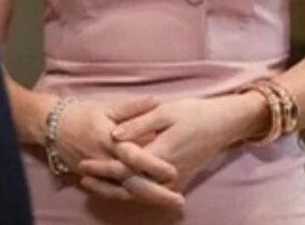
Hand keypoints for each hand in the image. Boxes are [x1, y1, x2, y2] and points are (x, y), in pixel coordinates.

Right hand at [53, 98, 184, 206]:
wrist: (53, 126)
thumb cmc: (82, 114)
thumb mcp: (107, 107)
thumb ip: (133, 108)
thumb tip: (157, 101)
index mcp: (109, 141)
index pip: (134, 157)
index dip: (153, 165)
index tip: (173, 172)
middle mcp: (105, 160)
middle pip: (132, 182)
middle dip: (156, 193)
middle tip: (179, 200)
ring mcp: (98, 173)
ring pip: (124, 191)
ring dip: (147, 198)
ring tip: (168, 201)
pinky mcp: (93, 178)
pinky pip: (113, 192)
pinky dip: (129, 197)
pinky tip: (145, 200)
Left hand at [79, 96, 245, 196]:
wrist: (223, 124)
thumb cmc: (194, 113)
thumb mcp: (165, 111)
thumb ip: (138, 123)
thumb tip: (114, 134)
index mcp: (161, 153)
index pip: (126, 167)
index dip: (102, 167)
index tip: (83, 164)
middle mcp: (167, 172)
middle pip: (129, 184)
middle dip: (104, 182)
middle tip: (81, 175)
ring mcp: (174, 180)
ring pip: (139, 193)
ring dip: (114, 190)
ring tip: (92, 184)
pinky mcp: (179, 181)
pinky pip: (150, 193)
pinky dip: (131, 192)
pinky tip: (116, 186)